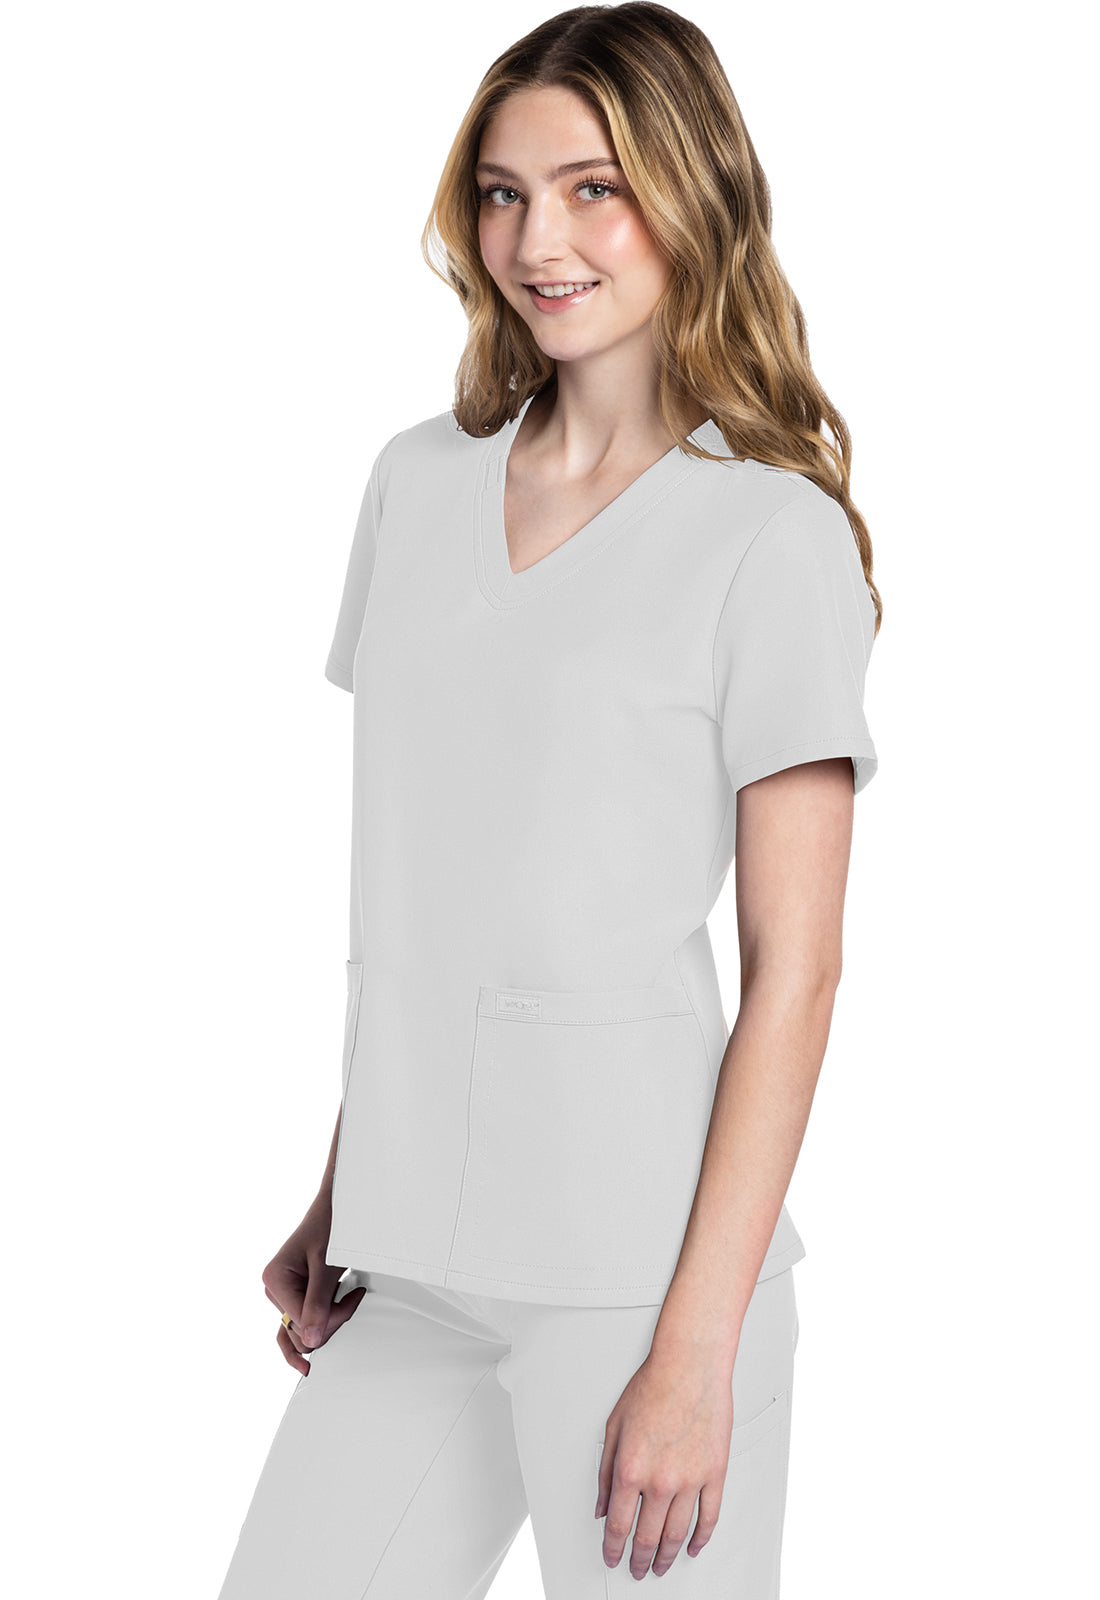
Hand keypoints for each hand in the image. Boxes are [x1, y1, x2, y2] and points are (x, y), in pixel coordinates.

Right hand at [261, 1188, 366, 1374]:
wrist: (338, 1205)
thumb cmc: (330, 1224)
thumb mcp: (327, 1264)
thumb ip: (319, 1303)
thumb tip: (310, 1340)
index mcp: (275, 1279)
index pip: (302, 1323)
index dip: (331, 1318)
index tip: (353, 1297)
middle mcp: (274, 1289)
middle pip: (301, 1332)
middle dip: (330, 1320)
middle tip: (352, 1298)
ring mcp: (282, 1294)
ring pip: (303, 1331)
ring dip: (328, 1320)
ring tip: (345, 1300)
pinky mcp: (293, 1295)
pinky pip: (297, 1325)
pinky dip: (315, 1328)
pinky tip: (316, 1346)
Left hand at [595, 1344, 733, 1578]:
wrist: (689, 1366)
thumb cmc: (653, 1387)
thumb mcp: (614, 1426)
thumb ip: (605, 1471)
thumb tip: (603, 1505)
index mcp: (631, 1469)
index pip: (619, 1525)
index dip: (613, 1548)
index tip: (612, 1557)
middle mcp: (660, 1481)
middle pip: (647, 1537)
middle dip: (639, 1559)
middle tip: (637, 1569)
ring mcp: (690, 1480)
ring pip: (677, 1533)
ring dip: (666, 1555)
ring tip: (660, 1565)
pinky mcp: (715, 1474)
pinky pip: (709, 1517)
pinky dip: (701, 1538)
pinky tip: (693, 1547)